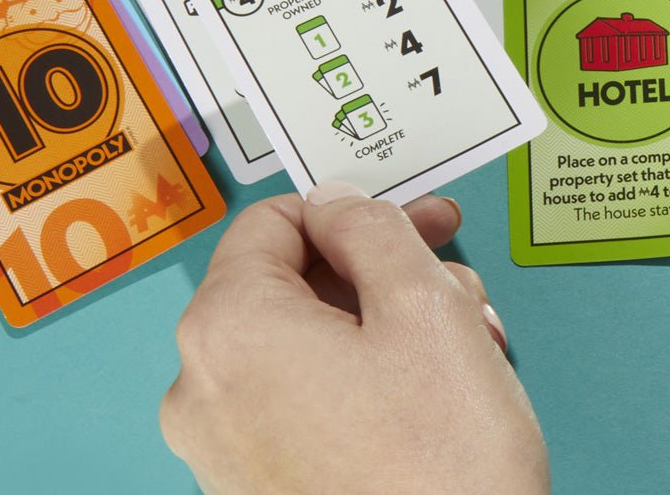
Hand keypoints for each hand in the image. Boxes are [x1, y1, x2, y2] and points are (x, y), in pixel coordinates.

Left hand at [160, 183, 549, 494]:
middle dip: (383, 271)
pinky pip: (306, 398)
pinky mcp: (258, 488)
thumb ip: (371, 228)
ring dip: (388, 324)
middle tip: (448, 272)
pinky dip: (366, 377)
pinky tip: (432, 389)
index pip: (274, 221)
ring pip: (311, 341)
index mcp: (228, 327)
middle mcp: (206, 387)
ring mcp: (226, 447)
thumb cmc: (438, 467)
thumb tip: (337, 202)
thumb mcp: (422, 305)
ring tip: (464, 342)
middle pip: (296, 283)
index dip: (351, 209)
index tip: (409, 217)